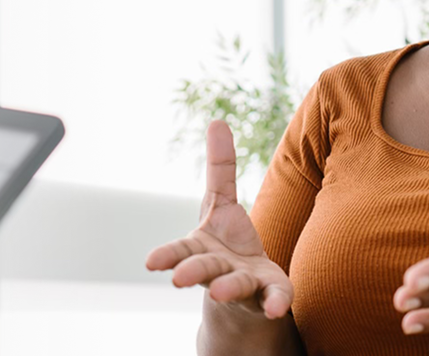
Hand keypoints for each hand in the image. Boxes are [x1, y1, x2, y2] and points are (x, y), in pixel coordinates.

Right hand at [145, 121, 293, 319]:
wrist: (244, 290)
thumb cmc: (227, 241)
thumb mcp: (221, 202)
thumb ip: (219, 167)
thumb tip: (216, 119)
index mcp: (201, 248)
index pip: (182, 251)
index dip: (168, 256)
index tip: (151, 263)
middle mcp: (218, 269)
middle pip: (203, 269)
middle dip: (191, 272)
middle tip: (178, 279)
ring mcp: (243, 284)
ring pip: (234, 285)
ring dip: (227, 288)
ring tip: (219, 292)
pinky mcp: (268, 294)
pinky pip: (274, 299)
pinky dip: (275, 303)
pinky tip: (277, 309)